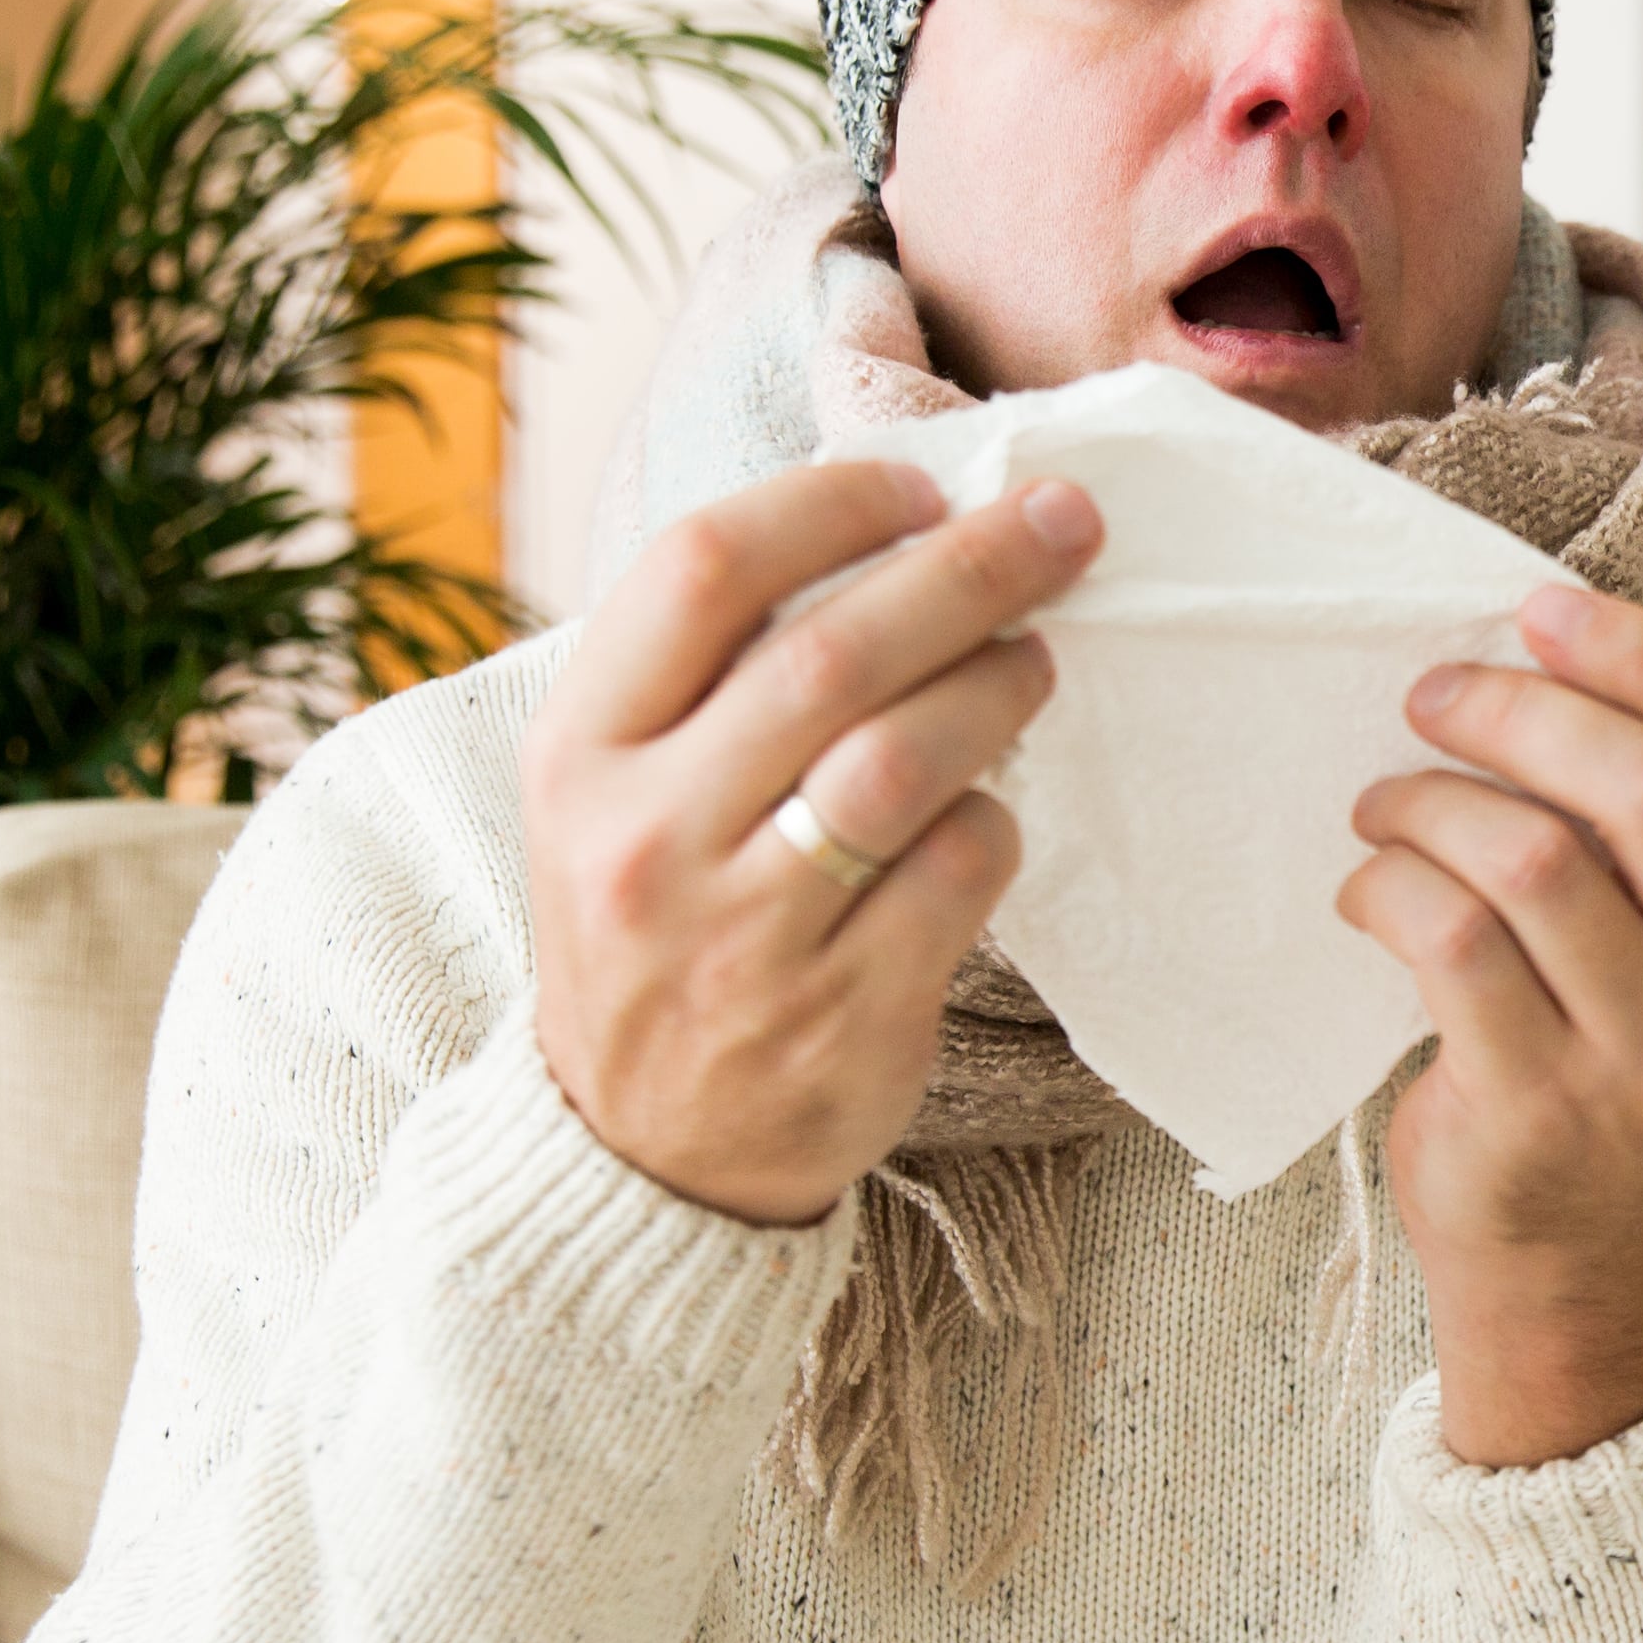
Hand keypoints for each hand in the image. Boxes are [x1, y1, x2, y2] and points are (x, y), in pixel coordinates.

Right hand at [523, 459, 1100, 1224]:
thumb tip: (892, 529)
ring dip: (997, 686)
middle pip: (829, 653)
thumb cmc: (655, 930)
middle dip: (969, 570)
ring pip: (903, 759)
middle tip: (1064, 527)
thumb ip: (711, 677)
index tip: (924, 487)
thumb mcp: (616, 795)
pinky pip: (957, 873)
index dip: (830, 503)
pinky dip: (994, 825)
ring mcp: (743, 933)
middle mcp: (645, 836)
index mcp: (578, 751)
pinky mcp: (842, 1012)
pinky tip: (992, 814)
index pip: (701, 569)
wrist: (638, 1155)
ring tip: (1037, 659)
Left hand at [1338, 584, 1642, 1465]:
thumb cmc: (1612, 1037)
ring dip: (1431, 800)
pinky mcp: (1543, 1106)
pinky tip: (1369, 889)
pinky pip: (1450, 940)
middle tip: (1432, 696)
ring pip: (1535, 856)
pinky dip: (1387, 885)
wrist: (1573, 1246)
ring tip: (1386, 804)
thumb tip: (1542, 637)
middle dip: (1518, 709)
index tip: (1541, 611)